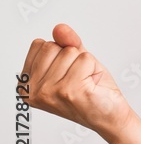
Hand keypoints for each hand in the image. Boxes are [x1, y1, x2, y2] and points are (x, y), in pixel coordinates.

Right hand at [20, 24, 133, 140]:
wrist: (110, 115)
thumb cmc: (93, 90)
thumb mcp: (76, 61)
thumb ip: (66, 42)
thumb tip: (59, 28)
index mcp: (26, 84)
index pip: (40, 45)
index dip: (61, 53)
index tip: (67, 73)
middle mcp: (33, 90)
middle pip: (53, 46)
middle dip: (73, 58)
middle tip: (80, 79)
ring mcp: (49, 92)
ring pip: (70, 51)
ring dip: (85, 64)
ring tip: (86, 83)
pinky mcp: (69, 91)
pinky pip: (85, 58)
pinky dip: (94, 69)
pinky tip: (92, 86)